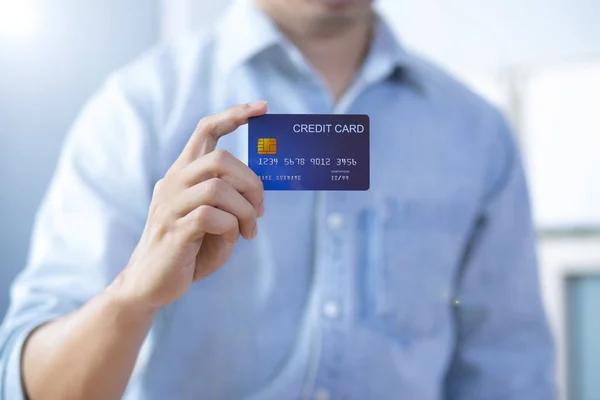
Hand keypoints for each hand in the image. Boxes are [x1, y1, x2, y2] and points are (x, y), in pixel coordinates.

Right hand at [116, 101, 267, 309]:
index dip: (234, 115)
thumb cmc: (188, 250)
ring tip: (249, 230)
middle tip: (260, 209)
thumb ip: (229, 199)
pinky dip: (232, 227)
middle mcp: (173, 183)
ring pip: (218, 187)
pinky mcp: (173, 230)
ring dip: (245, 209)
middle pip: (220, 158)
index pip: (205, 131)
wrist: (151, 284)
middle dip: (251, 182)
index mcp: (183, 174)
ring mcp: (170, 205)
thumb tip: (258, 194)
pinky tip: (233, 240)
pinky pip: (211, 216)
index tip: (261, 107)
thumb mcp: (212, 218)